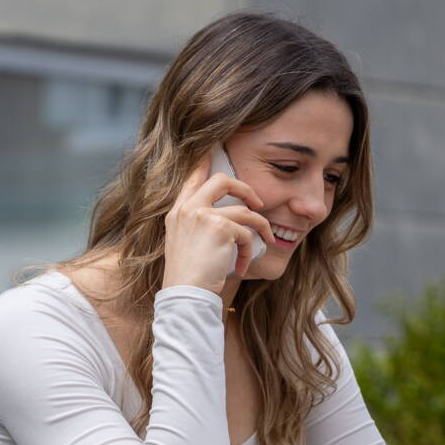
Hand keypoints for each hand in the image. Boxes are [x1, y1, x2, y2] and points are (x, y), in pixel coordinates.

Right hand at [161, 154, 275, 291]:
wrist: (185, 295)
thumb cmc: (187, 278)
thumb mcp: (183, 245)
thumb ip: (197, 226)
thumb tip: (225, 219)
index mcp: (177, 212)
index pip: (192, 177)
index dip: (204, 162)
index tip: (213, 149)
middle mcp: (188, 209)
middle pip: (221, 179)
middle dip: (245, 188)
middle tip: (257, 204)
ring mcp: (203, 215)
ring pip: (244, 209)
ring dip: (261, 225)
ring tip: (267, 239)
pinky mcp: (220, 227)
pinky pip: (247, 233)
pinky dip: (250, 251)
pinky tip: (244, 267)